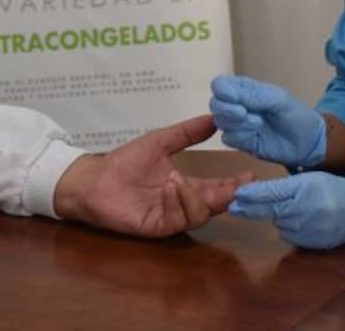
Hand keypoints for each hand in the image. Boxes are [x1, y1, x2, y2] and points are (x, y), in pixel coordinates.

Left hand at [53, 115, 251, 236]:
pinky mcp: (156, 227)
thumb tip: (214, 116)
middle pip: (214, 205)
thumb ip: (187, 132)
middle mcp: (182, 204)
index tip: (250, 174)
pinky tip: (169, 188)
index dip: (234, 184)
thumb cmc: (125, 161)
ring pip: (198, 214)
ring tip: (179, 180)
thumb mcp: (160, 142)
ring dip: (194, 197)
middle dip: (229, 196)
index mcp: (185, 186)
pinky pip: (176, 220)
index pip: (217, 188)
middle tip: (241, 186)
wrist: (94, 178)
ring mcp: (170, 217)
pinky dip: (176, 203)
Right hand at [210, 75, 325, 167]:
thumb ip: (254, 95)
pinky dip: (239, 136)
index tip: (233, 97)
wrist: (308, 143)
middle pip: (215, 103)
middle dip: (227, 109)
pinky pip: (228, 138)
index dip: (221, 90)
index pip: (220, 85)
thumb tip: (228, 92)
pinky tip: (255, 135)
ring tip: (257, 124)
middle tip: (244, 113)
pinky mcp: (240, 141)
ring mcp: (237, 124)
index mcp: (244, 89)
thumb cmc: (296, 115)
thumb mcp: (279, 99)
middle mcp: (236, 105)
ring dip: (236, 123)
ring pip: (219, 121)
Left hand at [229, 172, 344, 248]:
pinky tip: (299, 221)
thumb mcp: (309, 179)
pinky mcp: (314, 242)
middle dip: (252, 208)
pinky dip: (289, 229)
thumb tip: (255, 192)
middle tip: (234, 208)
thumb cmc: (332, 188)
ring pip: (279, 224)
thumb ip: (284, 186)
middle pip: (271, 210)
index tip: (235, 195)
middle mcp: (305, 209)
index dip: (252, 194)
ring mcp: (310, 228)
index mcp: (304, 188)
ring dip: (277, 217)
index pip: (272, 192)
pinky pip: (291, 236)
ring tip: (290, 209)